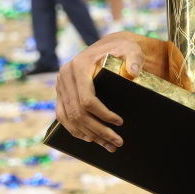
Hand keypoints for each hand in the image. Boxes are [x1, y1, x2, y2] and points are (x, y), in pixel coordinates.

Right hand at [55, 32, 145, 151]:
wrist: (106, 47)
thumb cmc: (121, 49)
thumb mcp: (131, 49)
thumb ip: (134, 58)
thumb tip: (133, 71)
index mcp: (79, 67)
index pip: (87, 99)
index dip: (102, 114)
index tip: (120, 122)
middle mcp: (65, 77)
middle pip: (78, 113)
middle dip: (98, 130)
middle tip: (118, 142)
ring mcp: (61, 86)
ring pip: (70, 119)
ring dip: (89, 135)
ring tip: (109, 146)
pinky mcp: (60, 94)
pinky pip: (63, 117)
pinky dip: (76, 131)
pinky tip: (91, 139)